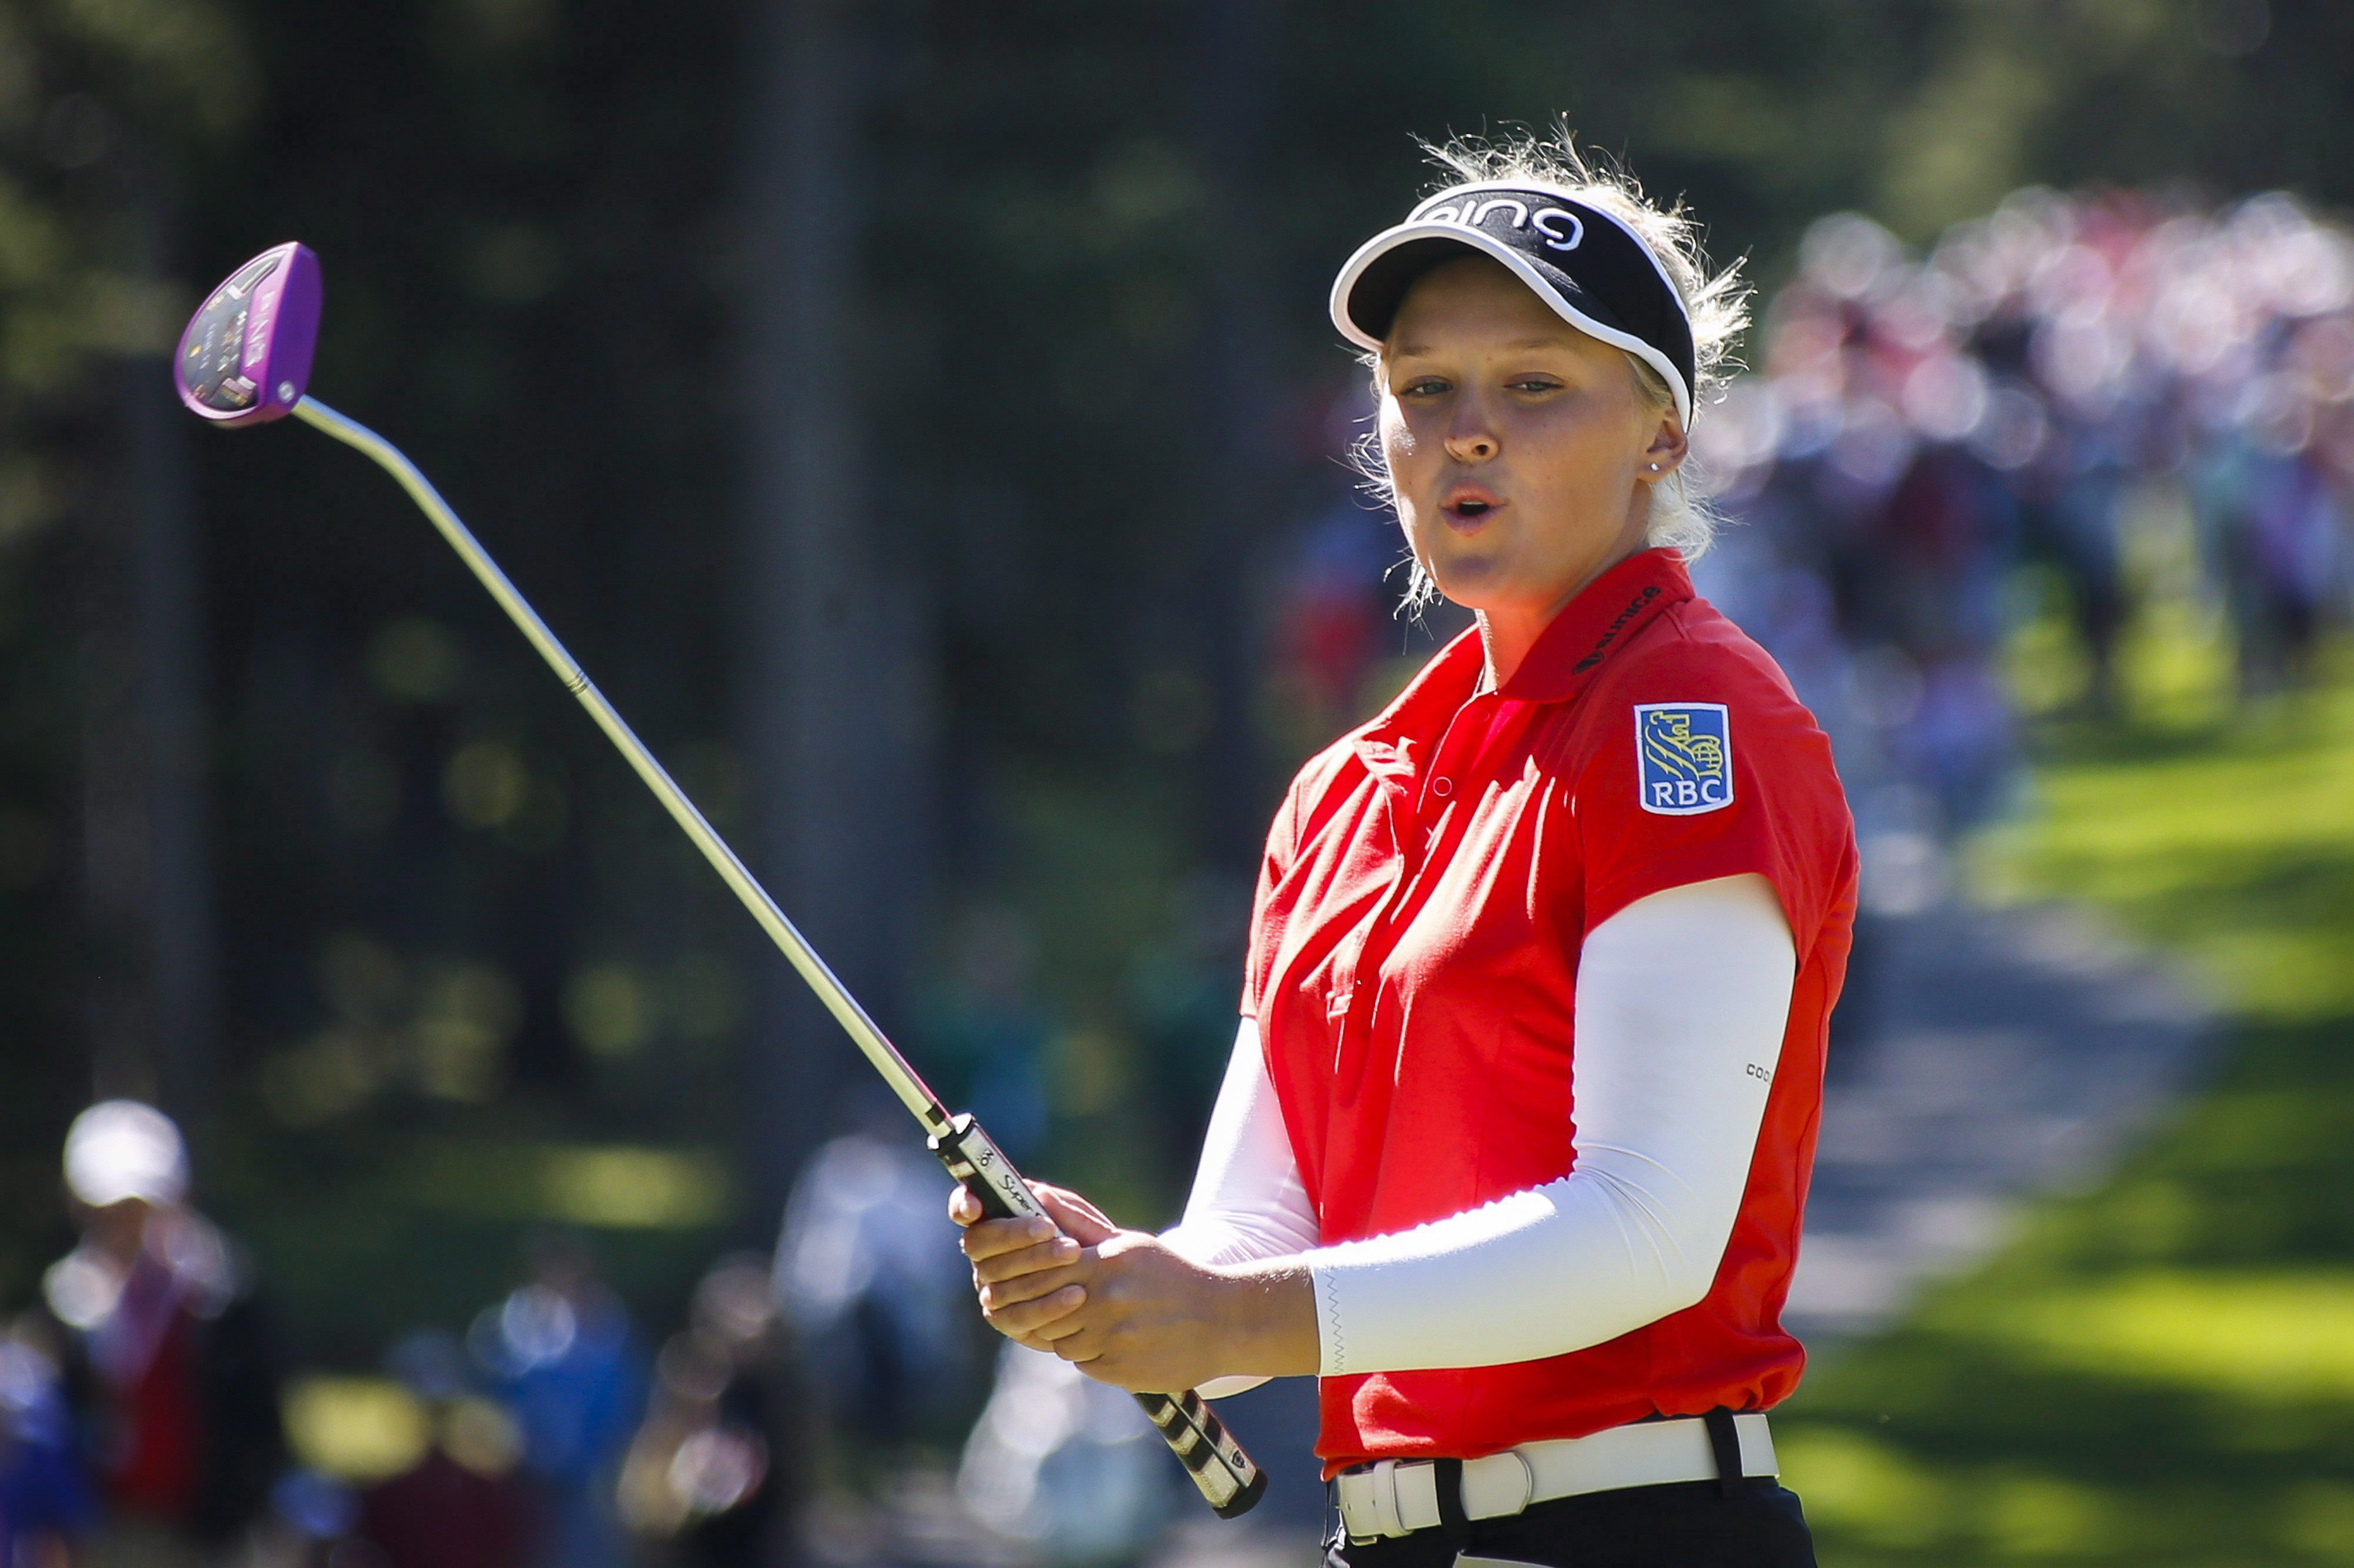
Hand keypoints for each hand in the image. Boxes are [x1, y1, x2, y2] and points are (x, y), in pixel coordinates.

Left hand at [950, 1181, 1296, 1393]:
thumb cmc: (1170, 1274)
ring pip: (1062, 1341)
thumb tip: (1037, 1193)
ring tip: (1098, 1322)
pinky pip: (1085, 1363)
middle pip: (1046, 1309)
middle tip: (1068, 1304)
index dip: (1035, 1277)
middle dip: (1049, 1308)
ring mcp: (1112, 1339)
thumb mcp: (1128, 1244)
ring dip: (1071, 1334)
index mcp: (1104, 1265)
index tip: (1040, 1278)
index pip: (1042, 1271)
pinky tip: (1116, 1341)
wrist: (1223, 1320)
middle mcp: (1105, 1302)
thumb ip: (1079, 1223)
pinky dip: (1092, 1354)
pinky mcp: (1120, 1370)